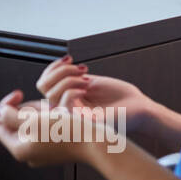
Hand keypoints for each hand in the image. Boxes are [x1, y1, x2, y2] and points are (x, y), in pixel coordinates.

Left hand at [0, 89, 115, 166]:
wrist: (95, 142)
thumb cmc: (67, 132)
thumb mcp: (33, 120)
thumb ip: (10, 116)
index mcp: (19, 149)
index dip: (5, 105)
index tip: (19, 93)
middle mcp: (29, 153)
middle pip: (15, 123)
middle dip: (27, 108)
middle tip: (42, 104)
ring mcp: (42, 150)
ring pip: (31, 122)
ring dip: (40, 110)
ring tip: (54, 109)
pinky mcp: (54, 146)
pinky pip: (45, 126)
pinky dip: (50, 116)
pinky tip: (61, 113)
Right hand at [36, 54, 151, 129]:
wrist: (138, 108)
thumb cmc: (119, 96)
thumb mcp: (89, 80)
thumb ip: (70, 77)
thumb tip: (54, 68)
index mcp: (67, 98)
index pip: (44, 82)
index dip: (52, 67)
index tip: (70, 58)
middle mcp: (66, 107)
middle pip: (42, 86)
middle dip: (59, 70)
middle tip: (81, 69)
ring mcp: (71, 115)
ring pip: (50, 94)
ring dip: (67, 79)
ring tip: (86, 79)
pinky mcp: (80, 121)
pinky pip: (63, 103)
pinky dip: (71, 90)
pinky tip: (87, 88)